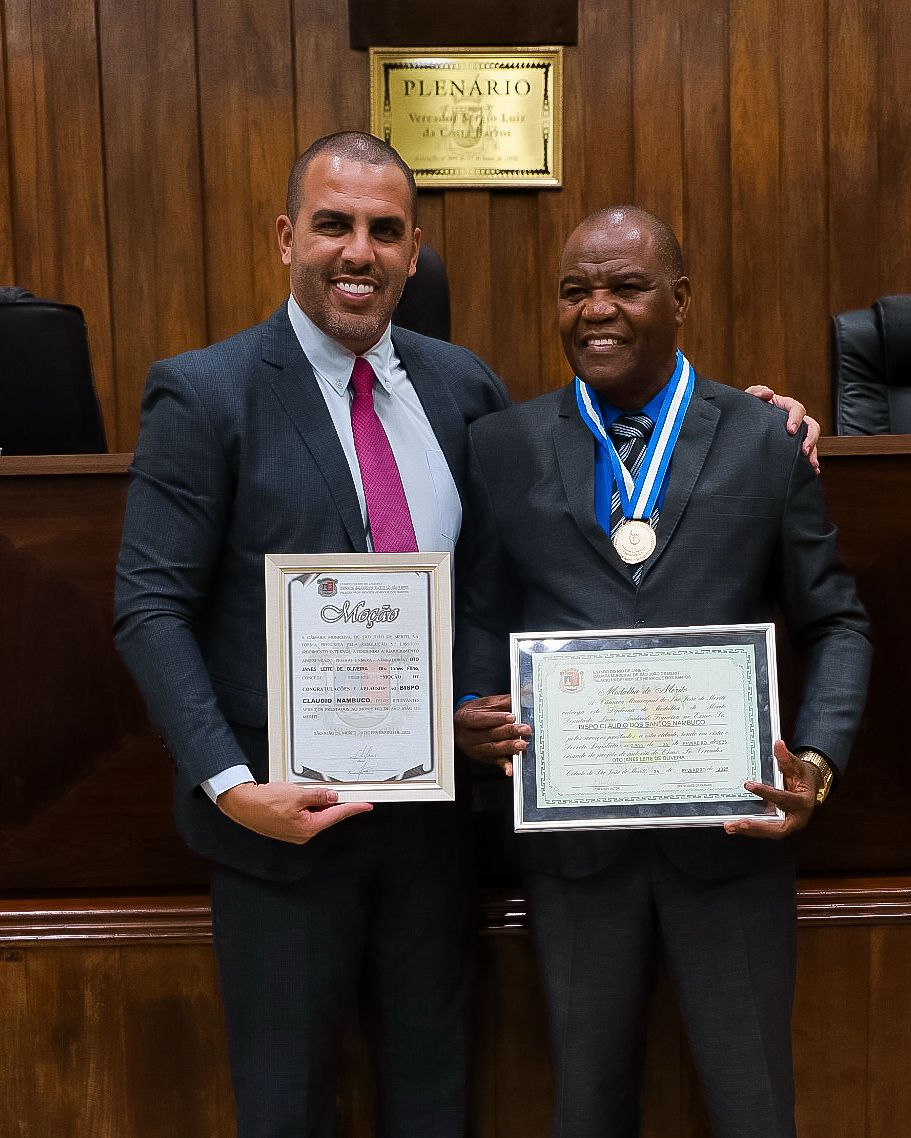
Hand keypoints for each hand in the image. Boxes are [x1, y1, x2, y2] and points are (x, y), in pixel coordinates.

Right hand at [216, 781, 371, 843]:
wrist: (242, 804)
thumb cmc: (265, 802)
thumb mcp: (297, 794)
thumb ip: (319, 796)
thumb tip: (333, 796)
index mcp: (308, 827)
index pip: (337, 815)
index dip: (353, 808)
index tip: (366, 806)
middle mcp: (303, 833)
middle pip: (327, 815)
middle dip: (334, 802)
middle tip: (343, 790)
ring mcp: (295, 831)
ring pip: (315, 814)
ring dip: (318, 802)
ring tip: (311, 790)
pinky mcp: (287, 826)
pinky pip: (304, 814)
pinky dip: (307, 804)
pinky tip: (303, 795)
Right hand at [454, 694, 529, 776]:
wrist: (461, 726)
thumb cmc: (474, 713)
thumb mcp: (485, 703)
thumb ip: (502, 701)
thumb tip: (520, 696)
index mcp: (465, 719)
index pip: (480, 719)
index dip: (496, 718)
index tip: (511, 716)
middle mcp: (467, 736)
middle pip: (489, 735)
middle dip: (508, 732)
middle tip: (524, 729)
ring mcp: (474, 749)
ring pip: (492, 749)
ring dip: (509, 747)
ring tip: (521, 744)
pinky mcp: (483, 758)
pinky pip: (495, 762)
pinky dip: (504, 765)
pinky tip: (511, 768)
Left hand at [723, 740, 820, 839]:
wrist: (808, 787)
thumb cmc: (802, 777)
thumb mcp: (797, 766)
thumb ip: (787, 758)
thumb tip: (778, 744)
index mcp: (804, 802)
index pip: (785, 799)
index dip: (767, 793)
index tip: (748, 785)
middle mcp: (797, 818)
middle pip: (777, 828)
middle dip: (757, 825)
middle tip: (739, 822)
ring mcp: (787, 824)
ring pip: (768, 832)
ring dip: (749, 830)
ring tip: (730, 826)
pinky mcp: (777, 826)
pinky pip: (763, 829)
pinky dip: (749, 829)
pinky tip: (733, 825)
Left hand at [745, 385, 820, 474]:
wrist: (743, 423)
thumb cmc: (749, 409)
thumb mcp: (749, 398)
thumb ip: (756, 392)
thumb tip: (769, 393)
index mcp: (785, 406)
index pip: (798, 409)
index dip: (797, 419)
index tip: (790, 430)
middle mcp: (794, 420)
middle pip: (811, 426)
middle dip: (810, 438)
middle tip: (804, 450)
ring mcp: (795, 433)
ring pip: (811, 441)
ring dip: (813, 452)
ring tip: (812, 465)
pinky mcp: (792, 445)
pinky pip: (805, 452)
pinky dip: (809, 461)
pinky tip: (811, 470)